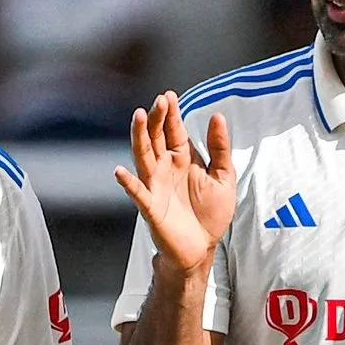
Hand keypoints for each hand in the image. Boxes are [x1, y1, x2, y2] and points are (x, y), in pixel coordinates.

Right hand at [114, 91, 235, 277]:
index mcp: (182, 158)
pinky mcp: (151, 207)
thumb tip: (217, 116)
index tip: (169, 95)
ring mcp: (155, 185)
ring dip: (139, 137)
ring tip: (137, 117)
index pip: (174, 130)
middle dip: (156, 118)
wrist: (201, 249)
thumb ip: (219, 148)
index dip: (171, 113)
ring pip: (143, 156)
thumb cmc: (211, 213)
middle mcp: (165, 168)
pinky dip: (128, 183)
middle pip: (156, 137)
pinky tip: (120, 171)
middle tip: (159, 101)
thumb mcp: (224, 177)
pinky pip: (137, 193)